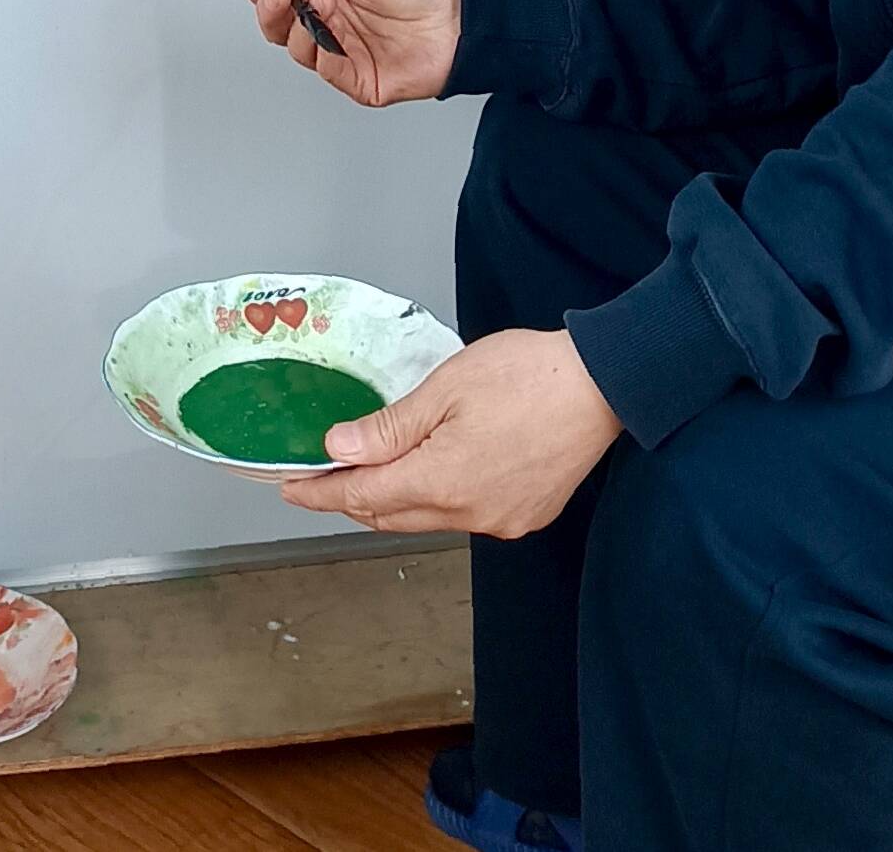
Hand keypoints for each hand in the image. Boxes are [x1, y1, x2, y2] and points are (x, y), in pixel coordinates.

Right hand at [245, 0, 461, 107]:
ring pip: (296, 46)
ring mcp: (345, 48)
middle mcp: (335, 17)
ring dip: (291, 30)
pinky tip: (324, 41)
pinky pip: (326, 72)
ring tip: (305, 14)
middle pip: (281, 19)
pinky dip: (318, 58)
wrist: (464, 20)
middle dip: (269, 7)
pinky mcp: (358, 78)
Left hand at [279, 330, 622, 537]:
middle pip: (390, 515)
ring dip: (393, 499)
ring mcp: (499, 519)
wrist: (602, 386)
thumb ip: (390, 426)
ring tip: (371, 470)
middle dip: (351, 498)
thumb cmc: (527, 374)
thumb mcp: (447, 388)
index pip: (362, 497)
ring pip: (426, 518)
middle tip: (319, 478)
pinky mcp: (524, 515)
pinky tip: (434, 472)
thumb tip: (340, 449)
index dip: (320, 492)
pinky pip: (463, 515)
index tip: (290, 487)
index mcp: (442, 480)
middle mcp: (468, 512)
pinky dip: (436, 498)